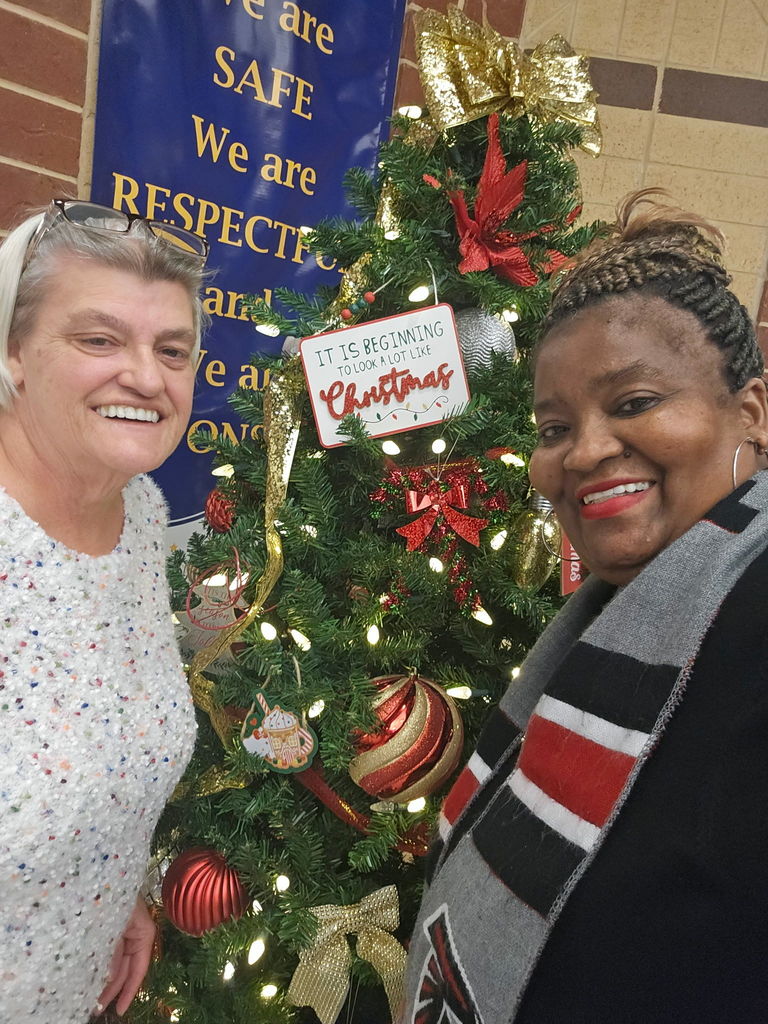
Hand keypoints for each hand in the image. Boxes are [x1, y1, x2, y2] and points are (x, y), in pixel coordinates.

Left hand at [96, 896, 155, 1015]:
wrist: (99, 871)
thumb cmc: (113, 892)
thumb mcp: (115, 922)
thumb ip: (114, 950)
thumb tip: (110, 977)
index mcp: (143, 931)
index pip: (139, 968)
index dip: (129, 991)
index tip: (119, 1010)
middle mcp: (135, 933)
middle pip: (125, 968)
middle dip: (112, 989)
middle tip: (96, 1009)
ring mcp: (121, 930)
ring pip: (115, 962)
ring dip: (105, 980)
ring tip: (91, 999)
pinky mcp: (109, 928)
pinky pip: (107, 951)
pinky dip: (99, 965)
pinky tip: (89, 978)